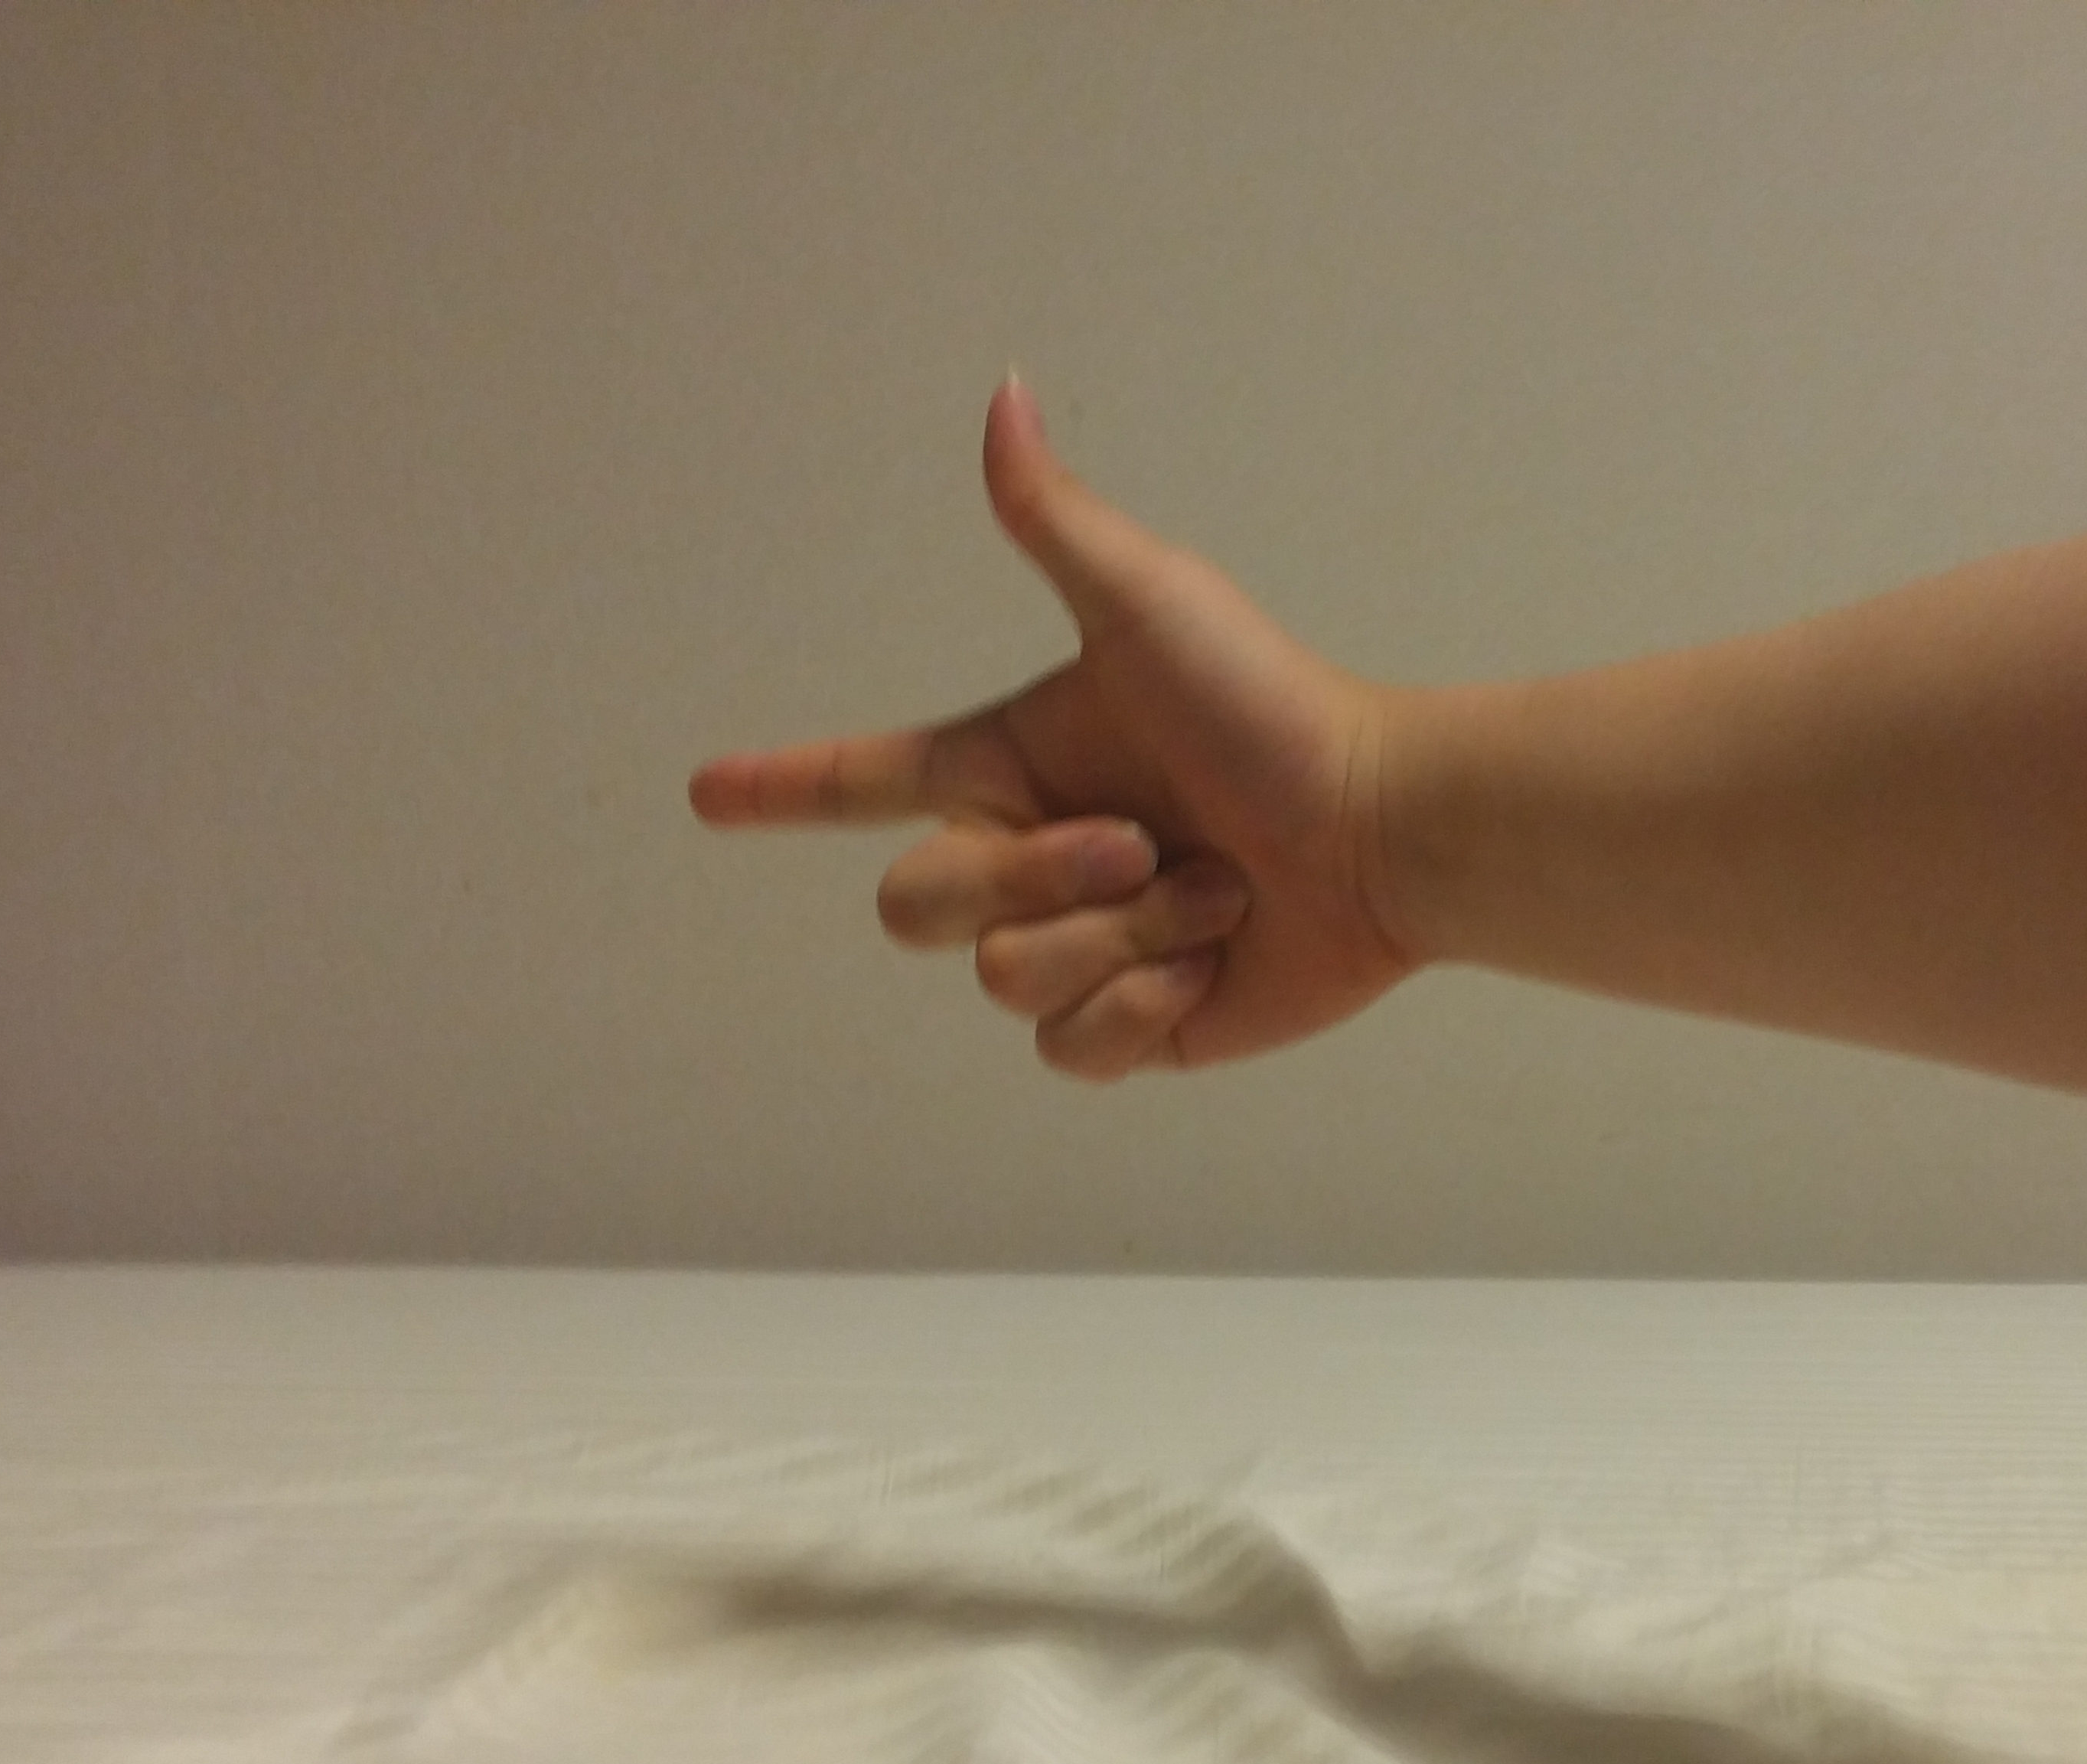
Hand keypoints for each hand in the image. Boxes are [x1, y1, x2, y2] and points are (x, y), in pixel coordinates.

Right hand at [690, 379, 1414, 1080]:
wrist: (1380, 835)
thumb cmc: (1277, 712)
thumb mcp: (1152, 604)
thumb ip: (1056, 520)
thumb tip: (1002, 392)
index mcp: (1013, 766)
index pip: (865, 781)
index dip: (785, 786)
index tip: (706, 793)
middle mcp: (1031, 859)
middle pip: (917, 905)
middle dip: (1034, 875)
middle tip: (1144, 839)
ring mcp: (1078, 950)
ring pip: (1003, 978)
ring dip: (1120, 931)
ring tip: (1214, 890)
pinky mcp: (1131, 1030)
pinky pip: (1068, 1048)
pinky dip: (1143, 1007)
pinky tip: (1211, 964)